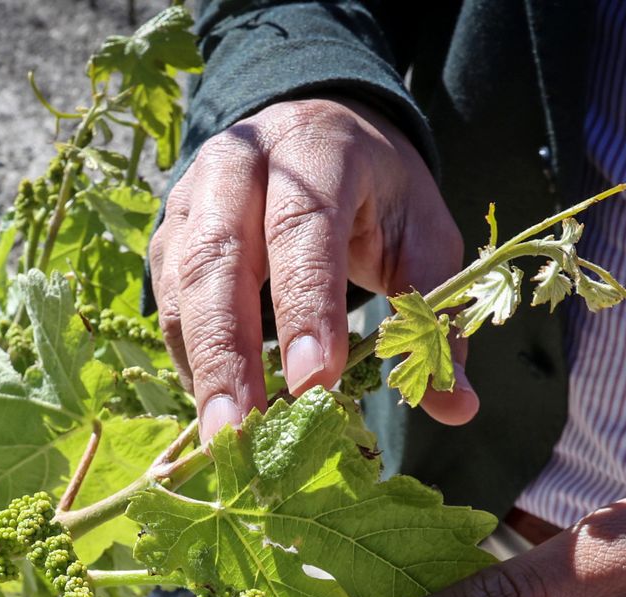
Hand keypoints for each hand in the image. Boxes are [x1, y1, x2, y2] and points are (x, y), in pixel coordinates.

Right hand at [148, 97, 476, 441]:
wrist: (316, 131)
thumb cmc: (377, 194)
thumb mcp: (423, 237)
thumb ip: (433, 315)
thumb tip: (457, 406)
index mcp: (317, 152)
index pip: (303, 227)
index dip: (306, 306)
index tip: (314, 382)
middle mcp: (240, 165)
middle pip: (219, 259)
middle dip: (229, 353)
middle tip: (244, 431)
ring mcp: (192, 199)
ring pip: (181, 285)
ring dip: (201, 366)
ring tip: (224, 437)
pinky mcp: (169, 236)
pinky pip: (167, 304)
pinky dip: (190, 362)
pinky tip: (216, 408)